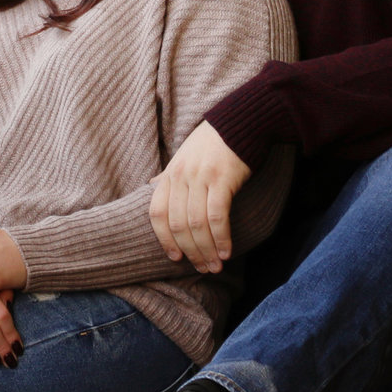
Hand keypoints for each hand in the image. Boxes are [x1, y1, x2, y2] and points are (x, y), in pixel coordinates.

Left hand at [150, 119, 250, 273]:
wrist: (240, 122)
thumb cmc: (212, 142)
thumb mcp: (183, 156)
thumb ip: (168, 176)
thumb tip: (150, 186)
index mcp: (170, 174)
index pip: (157, 213)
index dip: (164, 239)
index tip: (175, 258)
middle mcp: (181, 177)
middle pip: (178, 224)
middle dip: (190, 251)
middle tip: (202, 269)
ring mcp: (200, 177)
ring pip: (196, 223)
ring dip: (207, 250)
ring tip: (216, 266)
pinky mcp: (222, 179)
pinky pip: (217, 216)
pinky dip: (221, 237)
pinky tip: (227, 251)